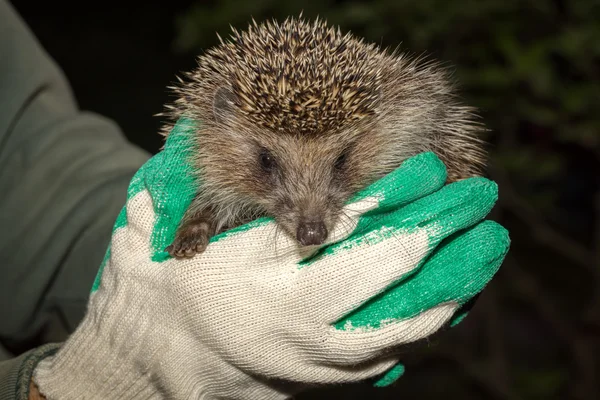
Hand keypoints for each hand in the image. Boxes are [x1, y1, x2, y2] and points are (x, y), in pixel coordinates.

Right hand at [33, 118, 508, 398]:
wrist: (159, 357)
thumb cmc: (170, 285)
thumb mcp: (186, 236)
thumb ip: (218, 202)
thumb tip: (256, 158)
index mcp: (262, 283)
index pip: (344, 232)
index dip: (392, 197)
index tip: (428, 168)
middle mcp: (299, 327)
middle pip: (391, 277)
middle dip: (442, 232)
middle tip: (479, 197)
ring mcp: (320, 361)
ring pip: (404, 325)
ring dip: (452, 281)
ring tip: (487, 246)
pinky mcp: (329, 378)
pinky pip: (393, 351)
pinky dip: (427, 322)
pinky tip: (454, 295)